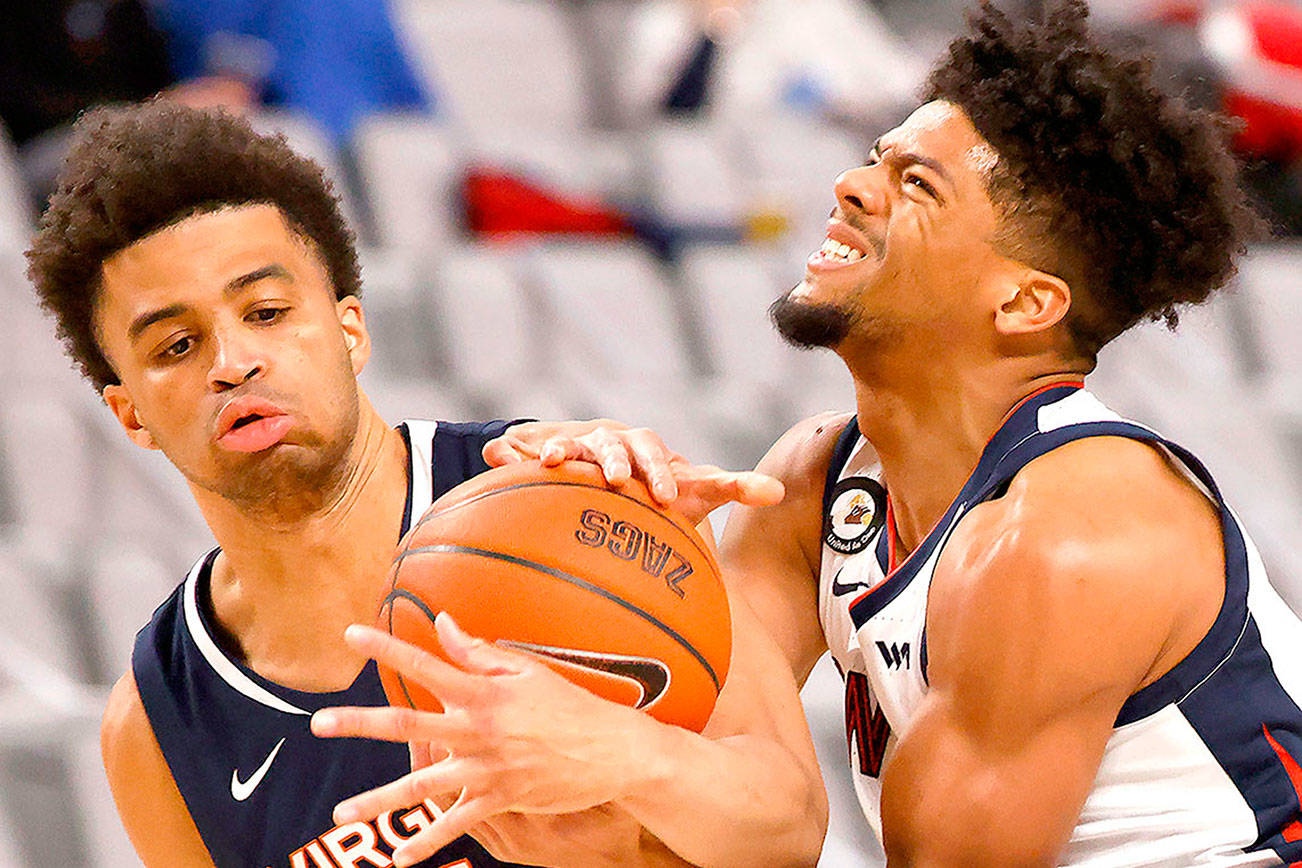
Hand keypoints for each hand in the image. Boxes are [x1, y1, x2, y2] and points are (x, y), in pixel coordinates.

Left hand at [311, 617, 657, 866]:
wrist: (614, 751)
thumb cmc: (572, 705)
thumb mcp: (528, 670)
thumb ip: (480, 652)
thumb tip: (445, 623)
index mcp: (483, 693)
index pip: (426, 665)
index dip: (387, 649)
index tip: (351, 635)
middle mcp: (477, 731)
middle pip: (407, 726)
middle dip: (359, 724)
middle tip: (318, 722)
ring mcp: (486, 770)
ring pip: (421, 787)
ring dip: (378, 801)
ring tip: (340, 814)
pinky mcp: (499, 801)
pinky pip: (454, 826)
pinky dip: (426, 844)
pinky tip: (398, 859)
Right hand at [484, 420, 783, 524]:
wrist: (611, 469)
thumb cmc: (657, 484)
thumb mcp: (693, 489)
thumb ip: (733, 486)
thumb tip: (779, 490)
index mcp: (647, 449)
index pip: (658, 454)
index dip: (662, 473)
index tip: (666, 498)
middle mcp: (612, 442)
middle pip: (615, 444)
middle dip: (615, 460)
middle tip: (616, 481)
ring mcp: (577, 446)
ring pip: (571, 444)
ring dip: (562, 450)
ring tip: (551, 463)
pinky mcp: (546, 452)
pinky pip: (529, 449)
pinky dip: (516, 452)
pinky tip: (500, 457)